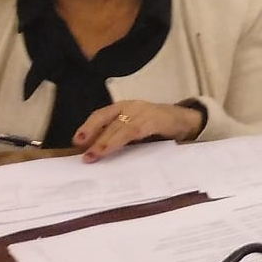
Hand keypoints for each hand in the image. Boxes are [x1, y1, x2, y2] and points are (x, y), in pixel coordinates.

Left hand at [74, 100, 205, 161]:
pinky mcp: (156, 120)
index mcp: (123, 108)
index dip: (88, 127)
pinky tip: (118, 147)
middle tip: (84, 155)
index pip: (101, 115)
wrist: (184, 120)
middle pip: (108, 121)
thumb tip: (93, 151)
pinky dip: (125, 139)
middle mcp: (131, 107)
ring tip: (96, 154)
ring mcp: (144, 112)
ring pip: (121, 127)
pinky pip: (137, 130)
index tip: (77, 141)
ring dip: (107, 142)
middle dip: (95, 137)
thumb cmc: (154, 125)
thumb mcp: (133, 128)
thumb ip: (116, 135)